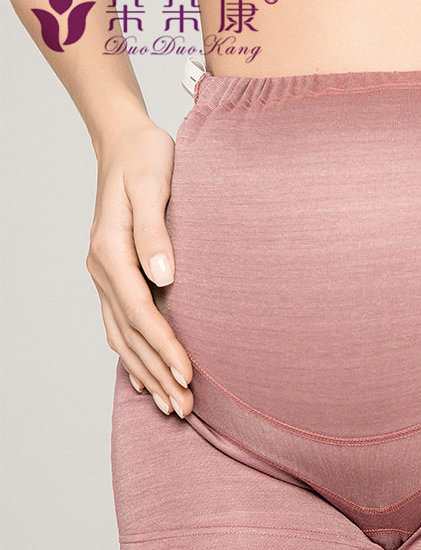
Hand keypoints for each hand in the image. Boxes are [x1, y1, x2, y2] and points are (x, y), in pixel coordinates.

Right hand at [85, 118, 193, 417]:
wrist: (124, 141)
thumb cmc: (146, 158)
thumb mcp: (154, 185)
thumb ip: (157, 231)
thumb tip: (164, 275)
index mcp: (112, 251)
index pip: (141, 313)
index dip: (165, 348)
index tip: (188, 377)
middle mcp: (103, 269)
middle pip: (130, 335)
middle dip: (157, 374)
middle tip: (183, 409)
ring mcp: (104, 275)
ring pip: (122, 336)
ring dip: (144, 372)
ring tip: (167, 403)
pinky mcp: (113, 274)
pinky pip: (118, 324)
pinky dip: (130, 354)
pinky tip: (142, 374)